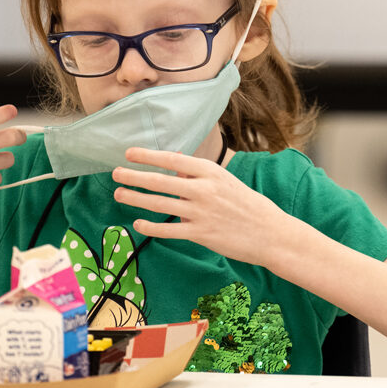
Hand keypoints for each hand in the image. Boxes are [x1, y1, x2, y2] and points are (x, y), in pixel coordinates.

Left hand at [112, 147, 306, 265]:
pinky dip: (151, 226)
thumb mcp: (226, 182)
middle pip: (160, 181)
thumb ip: (199, 176)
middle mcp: (204, 190)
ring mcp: (201, 213)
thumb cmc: (248, 205)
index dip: (148, 156)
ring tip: (119, 195)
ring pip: (160, 204)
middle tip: (115, 174)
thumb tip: (174, 170)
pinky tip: (138, 223)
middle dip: (134, 176)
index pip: (173, 160)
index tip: (129, 153)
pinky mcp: (201, 235)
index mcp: (211, 172)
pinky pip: (169, 230)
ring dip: (136, 199)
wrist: (271, 233)